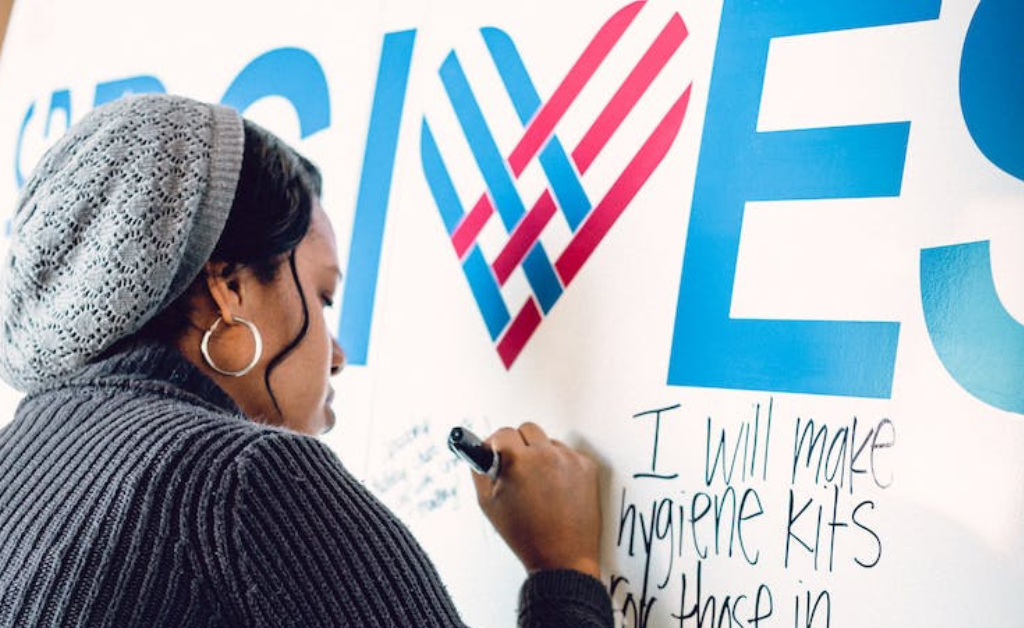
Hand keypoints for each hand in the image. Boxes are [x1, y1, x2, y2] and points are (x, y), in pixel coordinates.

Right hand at [471, 422, 601, 578]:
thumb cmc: (525, 536)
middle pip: (528, 428)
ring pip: (549, 442)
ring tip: (538, 485)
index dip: (496, 444)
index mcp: (519, 461)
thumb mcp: (488, 503)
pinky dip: (560, 466)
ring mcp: (569, 460)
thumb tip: (480, 450)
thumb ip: (480, 470)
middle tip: (516, 465)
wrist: (562, 558)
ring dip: (540, 454)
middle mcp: (546, 454)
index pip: (503, 433)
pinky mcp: (587, 468)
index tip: (496, 452)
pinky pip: (568, 455)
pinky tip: (555, 489)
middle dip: (518, 443)